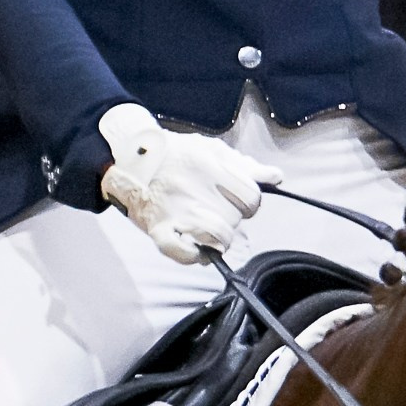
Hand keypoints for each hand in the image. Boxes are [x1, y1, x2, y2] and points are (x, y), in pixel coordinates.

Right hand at [97, 104, 281, 263]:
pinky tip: (196, 250)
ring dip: (220, 240)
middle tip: (217, 212)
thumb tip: (276, 177)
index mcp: (209, 166)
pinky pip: (184, 253)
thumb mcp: (209, 149)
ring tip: (210, 232)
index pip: (251, 197)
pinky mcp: (157, 229)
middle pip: (236, 219)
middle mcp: (194, 188)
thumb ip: (243, 164)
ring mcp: (175, 210)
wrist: (129, 158)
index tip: (238, 201)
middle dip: (232, 218)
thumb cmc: (174, 154)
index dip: (250, 203)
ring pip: (220, 238)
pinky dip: (195, 257)